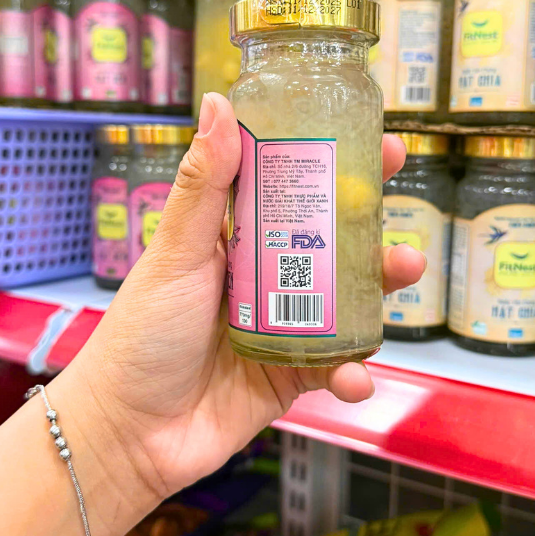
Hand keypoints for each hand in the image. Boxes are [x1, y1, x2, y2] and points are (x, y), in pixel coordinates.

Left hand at [58, 92, 425, 519]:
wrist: (130, 433)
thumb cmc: (143, 334)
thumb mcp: (176, 253)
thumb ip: (203, 185)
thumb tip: (218, 102)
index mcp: (236, 240)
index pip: (293, 191)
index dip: (336, 168)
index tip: (379, 147)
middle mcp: (265, 277)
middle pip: (331, 243)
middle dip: (371, 227)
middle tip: (398, 210)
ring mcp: (283, 325)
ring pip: (346, 300)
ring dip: (380, 289)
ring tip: (404, 271)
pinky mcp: (292, 374)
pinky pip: (336, 366)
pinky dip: (352, 372)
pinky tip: (356, 376)